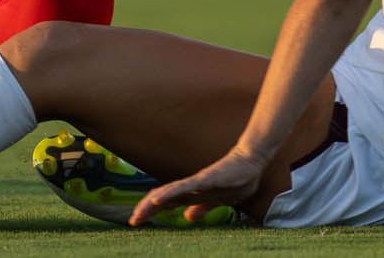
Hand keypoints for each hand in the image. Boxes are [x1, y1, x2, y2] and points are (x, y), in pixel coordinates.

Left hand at [128, 148, 263, 226]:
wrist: (250, 163)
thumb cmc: (235, 179)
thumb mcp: (215, 200)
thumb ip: (201, 208)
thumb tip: (187, 217)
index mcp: (191, 193)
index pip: (166, 202)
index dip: (151, 211)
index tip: (137, 221)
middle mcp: (190, 187)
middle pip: (163, 198)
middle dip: (146, 209)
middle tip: (132, 221)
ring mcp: (196, 182)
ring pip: (170, 192)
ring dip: (153, 202)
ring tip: (139, 212)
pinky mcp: (205, 179)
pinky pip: (184, 187)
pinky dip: (170, 193)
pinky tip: (158, 199)